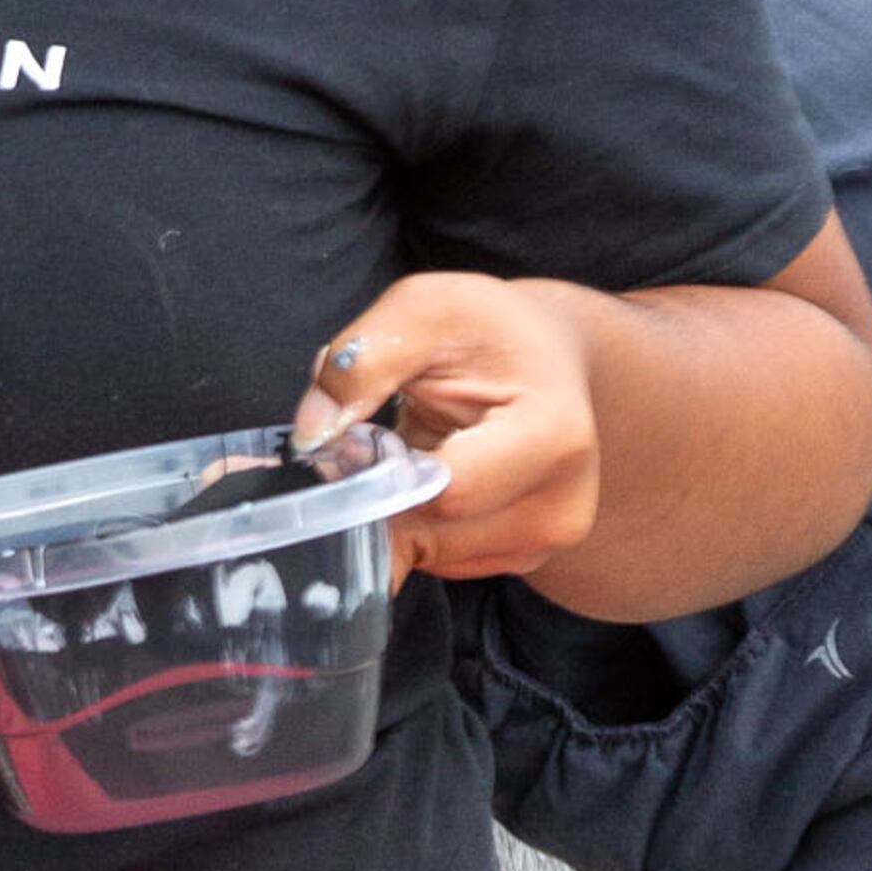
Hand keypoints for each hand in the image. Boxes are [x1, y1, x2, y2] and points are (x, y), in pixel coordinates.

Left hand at [296, 271, 609, 583]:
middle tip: (377, 440)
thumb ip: (363, 361)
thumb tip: (312, 432)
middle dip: (382, 494)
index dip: (386, 472)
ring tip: (413, 451)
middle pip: (430, 533)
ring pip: (426, 554)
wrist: (551, 358)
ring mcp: (542, 542)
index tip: (364, 438)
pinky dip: (416, 525)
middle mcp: (559, 505)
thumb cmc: (492, 330)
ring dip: (396, 511)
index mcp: (552, 437)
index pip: (445, 492)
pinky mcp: (521, 559)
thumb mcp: (426, 310)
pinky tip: (428, 479)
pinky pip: (438, 560)